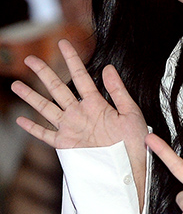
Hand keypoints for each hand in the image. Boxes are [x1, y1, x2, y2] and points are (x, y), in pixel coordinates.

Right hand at [11, 39, 147, 207]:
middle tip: (30, 58)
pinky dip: (33, 129)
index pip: (81, 77)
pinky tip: (21, 120)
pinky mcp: (66, 145)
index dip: (72, 60)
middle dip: (44, 73)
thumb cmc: (134, 144)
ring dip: (32, 97)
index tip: (63, 43)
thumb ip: (118, 91)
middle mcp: (81, 114)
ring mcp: (72, 129)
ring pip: (47, 108)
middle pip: (58, 89)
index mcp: (97, 105)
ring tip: (17, 85)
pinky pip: (46, 135)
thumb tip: (108, 68)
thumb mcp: (131, 114)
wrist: (130, 170)